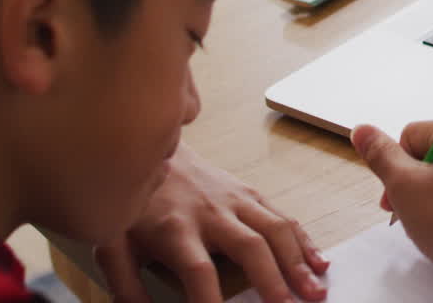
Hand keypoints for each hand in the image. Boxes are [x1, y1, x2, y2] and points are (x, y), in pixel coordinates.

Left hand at [94, 144, 328, 302]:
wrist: (152, 145)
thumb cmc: (135, 201)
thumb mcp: (113, 242)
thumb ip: (124, 283)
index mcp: (175, 228)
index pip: (197, 271)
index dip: (209, 300)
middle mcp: (211, 212)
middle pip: (250, 246)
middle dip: (273, 279)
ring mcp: (235, 200)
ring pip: (275, 229)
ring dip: (298, 261)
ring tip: (316, 289)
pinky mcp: (249, 194)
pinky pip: (282, 216)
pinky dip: (303, 240)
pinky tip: (318, 261)